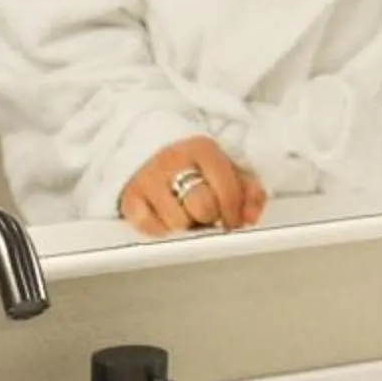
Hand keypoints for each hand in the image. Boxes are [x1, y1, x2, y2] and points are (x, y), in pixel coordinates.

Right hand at [118, 136, 265, 235]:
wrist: (149, 149)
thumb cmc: (194, 164)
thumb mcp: (226, 168)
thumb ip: (249, 190)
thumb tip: (252, 216)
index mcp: (202, 149)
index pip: (227, 190)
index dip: (234, 213)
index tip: (233, 221)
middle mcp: (172, 161)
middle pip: (203, 208)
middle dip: (210, 218)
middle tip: (208, 216)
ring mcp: (148, 179)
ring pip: (177, 224)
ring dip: (187, 226)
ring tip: (187, 215)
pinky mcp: (129, 198)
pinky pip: (151, 229)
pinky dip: (163, 230)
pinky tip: (168, 219)